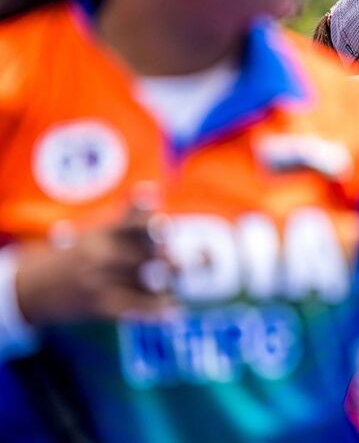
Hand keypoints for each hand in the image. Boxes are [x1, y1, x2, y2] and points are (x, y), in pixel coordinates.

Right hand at [14, 188, 174, 324]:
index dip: (151, 227)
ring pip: (146, 284)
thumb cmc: (75, 256)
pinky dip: (158, 311)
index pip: (132, 226)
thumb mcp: (96, 233)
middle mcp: (101, 256)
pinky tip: (175, 312)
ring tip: (180, 287)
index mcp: (102, 234)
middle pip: (147, 257)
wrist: (32, 290)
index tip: (166, 227)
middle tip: (184, 264)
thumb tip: (153, 189)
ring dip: (167, 286)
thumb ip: (129, 215)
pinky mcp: (100, 306)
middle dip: (169, 261)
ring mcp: (99, 282)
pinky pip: (136, 308)